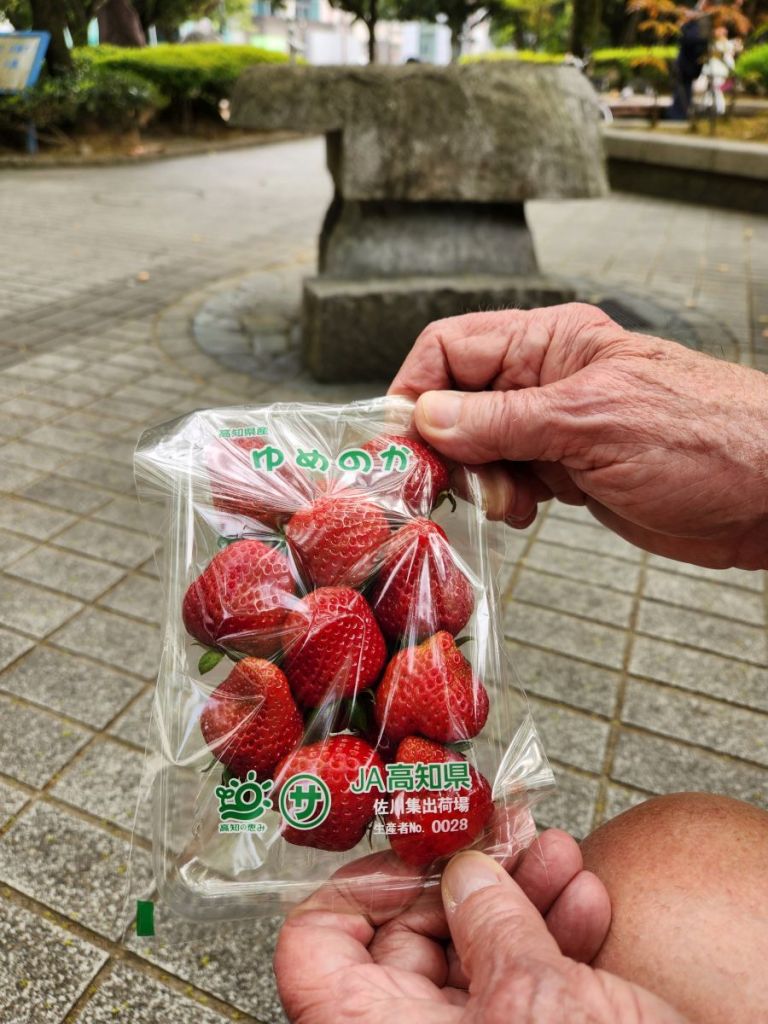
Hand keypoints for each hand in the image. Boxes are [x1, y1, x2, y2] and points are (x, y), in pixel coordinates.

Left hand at [275, 829, 686, 1022]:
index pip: (316, 948)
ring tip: (558, 856)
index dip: (357, 887)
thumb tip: (466, 875)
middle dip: (468, 877)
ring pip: (474, 954)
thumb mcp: (536, 1004)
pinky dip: (554, 936)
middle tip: (509, 836)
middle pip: (408, 938)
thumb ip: (493, 926)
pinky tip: (585, 902)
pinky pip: (520, 983)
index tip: (413, 853)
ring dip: (522, 894)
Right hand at [389, 304, 767, 569]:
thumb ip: (502, 420)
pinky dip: (503, 498)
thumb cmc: (706, 439)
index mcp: (550, 345)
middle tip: (461, 485)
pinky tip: (528, 511)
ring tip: (511, 501)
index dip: (416, 391)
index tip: (404, 443)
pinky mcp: (568, 470)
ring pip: (477, 446)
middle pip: (455, 401)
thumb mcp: (591, 423)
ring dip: (478, 478)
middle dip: (447, 446)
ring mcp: (555, 428)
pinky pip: (508, 478)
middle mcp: (545, 381)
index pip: (450, 349)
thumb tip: (426, 415)